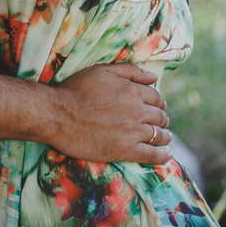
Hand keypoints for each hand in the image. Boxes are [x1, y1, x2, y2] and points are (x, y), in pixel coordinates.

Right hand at [48, 63, 171, 164]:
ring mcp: (132, 132)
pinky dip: (163, 155)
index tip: (157, 106)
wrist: (59, 115)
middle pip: (160, 116)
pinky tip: (167, 155)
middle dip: (162, 119)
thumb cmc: (76, 90)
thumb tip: (154, 77)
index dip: (158, 102)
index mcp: (133, 91)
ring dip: (165, 136)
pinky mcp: (125, 150)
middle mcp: (137, 111)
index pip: (156, 97)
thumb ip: (130, 71)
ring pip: (159, 135)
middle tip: (160, 123)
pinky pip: (152, 155)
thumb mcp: (102, 71)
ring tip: (166, 138)